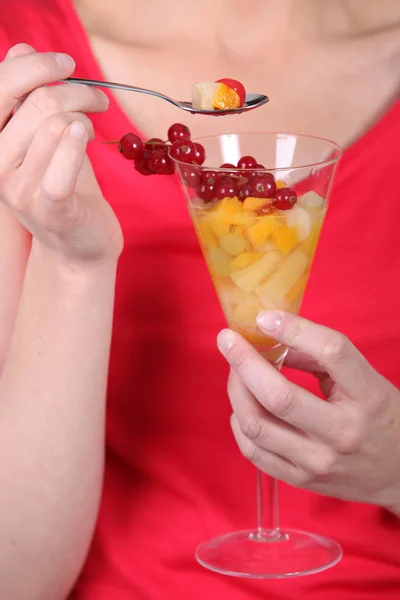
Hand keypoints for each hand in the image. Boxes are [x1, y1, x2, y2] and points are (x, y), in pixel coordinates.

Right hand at [0, 44, 122, 268]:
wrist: (79, 243)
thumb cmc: (63, 185)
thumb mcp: (42, 137)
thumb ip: (29, 97)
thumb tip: (21, 49)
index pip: (0, 86)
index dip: (37, 65)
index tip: (68, 64)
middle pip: (37, 102)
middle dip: (76, 91)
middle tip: (97, 99)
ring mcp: (18, 189)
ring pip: (55, 126)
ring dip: (84, 118)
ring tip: (91, 129)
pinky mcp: (48, 208)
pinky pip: (62, 167)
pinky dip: (77, 144)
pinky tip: (86, 134)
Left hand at [217, 311, 399, 511]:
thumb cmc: (380, 417)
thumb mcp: (365, 379)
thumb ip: (320, 357)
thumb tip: (272, 337)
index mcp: (368, 396)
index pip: (332, 353)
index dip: (294, 329)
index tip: (265, 316)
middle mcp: (342, 433)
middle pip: (278, 396)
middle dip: (244, 362)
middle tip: (228, 340)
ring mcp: (318, 462)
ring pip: (256, 425)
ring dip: (236, 390)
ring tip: (235, 371)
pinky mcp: (301, 481)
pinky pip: (253, 452)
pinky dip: (239, 423)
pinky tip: (243, 406)